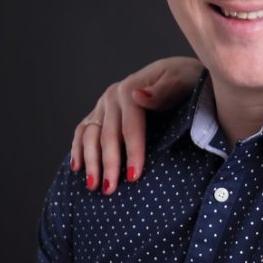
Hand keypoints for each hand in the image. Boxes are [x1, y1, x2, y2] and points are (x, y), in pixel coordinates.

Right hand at [69, 57, 200, 193]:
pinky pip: (83, 131)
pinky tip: (77, 168)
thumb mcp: (180, 80)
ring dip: (90, 162)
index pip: (130, 127)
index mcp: (131, 89)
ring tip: (93, 186)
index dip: (132, 152)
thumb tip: (139, 96)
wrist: (179, 72)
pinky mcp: (99, 112)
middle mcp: (112, 97)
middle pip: (108, 136)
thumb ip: (162, 91)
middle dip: (109, 164)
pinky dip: (78, 149)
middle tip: (110, 190)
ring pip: (90, 136)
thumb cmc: (185, 79)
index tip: (134, 176)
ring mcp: (103, 105)